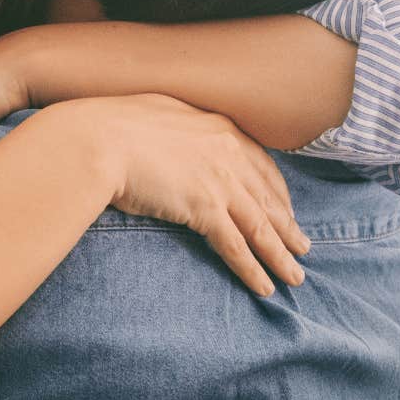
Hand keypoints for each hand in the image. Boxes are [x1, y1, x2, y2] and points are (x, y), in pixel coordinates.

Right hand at [61, 94, 311, 294]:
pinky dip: (253, 269)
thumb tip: (173, 137)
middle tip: (304, 248)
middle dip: (288, 227)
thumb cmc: (112, 125)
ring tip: (295, 277)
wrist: (96, 139)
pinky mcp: (204, 208)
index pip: (261, 165)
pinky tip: (265, 287)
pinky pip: (236, 245)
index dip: (277, 193)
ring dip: (280, 255)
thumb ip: (178, 128)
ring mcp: (219, 180)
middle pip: (268, 198)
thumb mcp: (156, 112)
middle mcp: (228, 153)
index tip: (287, 211)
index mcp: (218, 128)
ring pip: (261, 226)